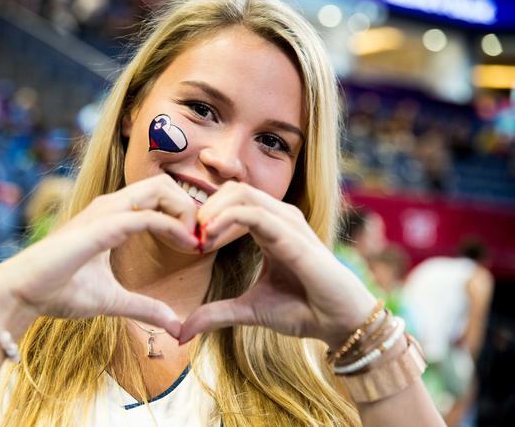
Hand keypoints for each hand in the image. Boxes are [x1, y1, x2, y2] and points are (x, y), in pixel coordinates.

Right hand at [0, 174, 198, 337]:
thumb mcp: (113, 300)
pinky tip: (187, 244)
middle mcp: (110, 207)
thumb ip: (144, 307)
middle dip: (190, 206)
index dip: (184, 214)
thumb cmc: (59, 291)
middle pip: (163, 185)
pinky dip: (173, 227)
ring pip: (158, 190)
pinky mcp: (100, 227)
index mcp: (113, 217)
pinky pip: (146, 217)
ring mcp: (104, 213)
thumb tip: (174, 323)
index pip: (158, 197)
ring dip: (186, 211)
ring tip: (196, 241)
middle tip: (202, 238)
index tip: (198, 244)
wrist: (22, 295)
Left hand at [179, 181, 376, 347]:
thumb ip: (216, 313)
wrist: (338, 323)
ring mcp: (288, 224)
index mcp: (269, 228)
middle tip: (188, 236)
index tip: (189, 242)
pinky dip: (226, 219)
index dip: (205, 215)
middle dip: (204, 207)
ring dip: (212, 210)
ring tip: (199, 237)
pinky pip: (255, 215)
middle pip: (234, 190)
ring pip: (242, 194)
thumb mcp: (249, 310)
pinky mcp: (293, 237)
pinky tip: (210, 238)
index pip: (232, 201)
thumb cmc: (302, 309)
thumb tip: (182, 331)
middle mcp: (279, 219)